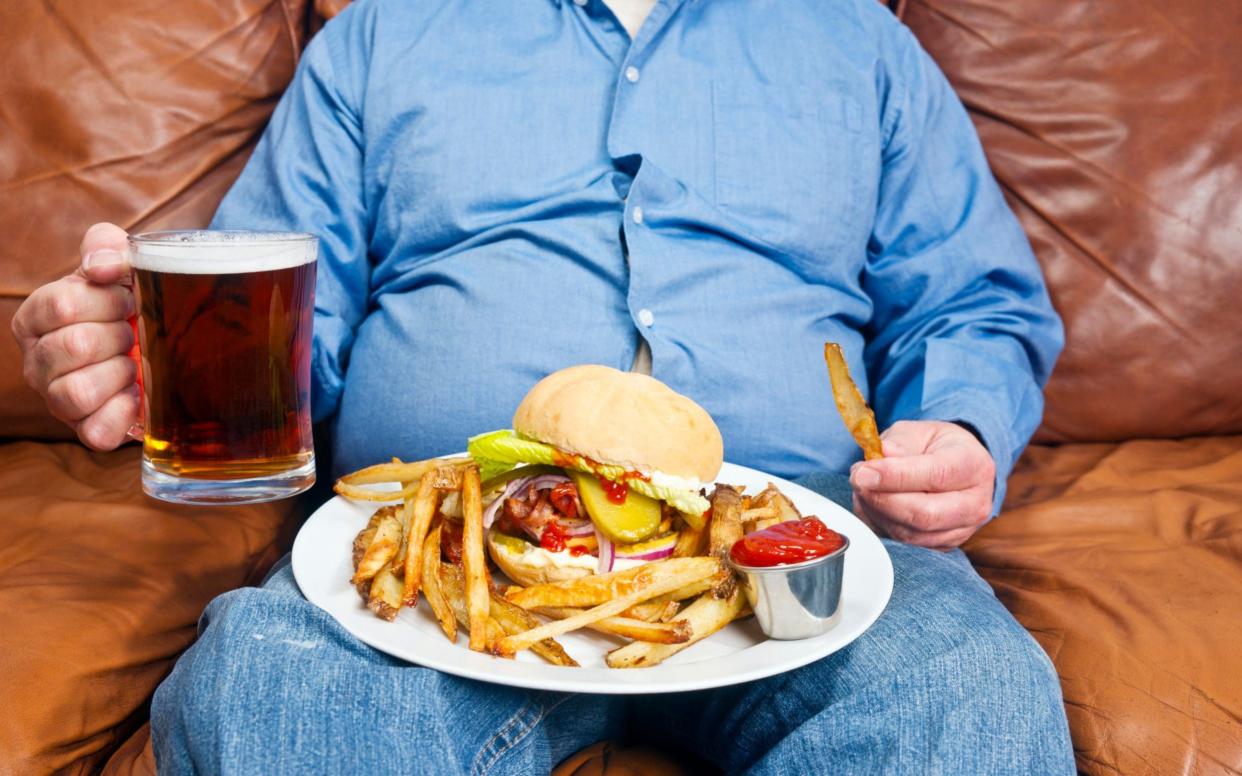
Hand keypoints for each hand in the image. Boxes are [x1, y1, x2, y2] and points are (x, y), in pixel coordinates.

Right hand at [11, 223, 139, 449]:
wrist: (160, 345)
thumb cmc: (129, 305)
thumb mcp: (118, 265)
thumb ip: (106, 246)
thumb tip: (102, 265)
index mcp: (35, 318)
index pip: (61, 305)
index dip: (108, 300)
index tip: (128, 300)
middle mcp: (37, 362)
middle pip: (74, 346)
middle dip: (118, 335)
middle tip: (133, 333)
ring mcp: (57, 400)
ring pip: (77, 392)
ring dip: (120, 372)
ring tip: (133, 362)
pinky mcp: (87, 430)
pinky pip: (96, 431)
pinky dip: (124, 412)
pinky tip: (138, 393)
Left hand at [849, 420, 994, 549]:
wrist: (956, 467)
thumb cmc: (936, 447)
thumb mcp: (919, 432)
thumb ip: (900, 442)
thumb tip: (880, 456)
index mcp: (974, 465)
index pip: (936, 475)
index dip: (896, 476)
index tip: (864, 472)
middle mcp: (975, 503)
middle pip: (925, 514)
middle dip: (882, 499)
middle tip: (857, 480)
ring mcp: (961, 530)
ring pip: (911, 534)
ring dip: (877, 513)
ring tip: (863, 489)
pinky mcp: (943, 546)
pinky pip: (905, 545)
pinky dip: (880, 526)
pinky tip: (871, 505)